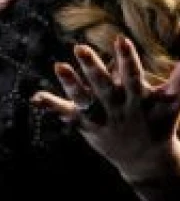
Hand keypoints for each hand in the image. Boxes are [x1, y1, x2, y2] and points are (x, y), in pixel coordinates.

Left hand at [31, 36, 179, 181]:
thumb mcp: (170, 105)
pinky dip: (50, 105)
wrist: (146, 161)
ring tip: (58, 66)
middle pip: (103, 85)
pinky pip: (65, 113)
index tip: (120, 39)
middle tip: (80, 47)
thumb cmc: (158, 123)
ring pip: (84, 99)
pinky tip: (34, 97)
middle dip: (93, 67)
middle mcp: (116, 106)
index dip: (127, 59)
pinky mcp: (85, 123)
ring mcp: (100, 116)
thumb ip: (179, 82)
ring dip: (71, 83)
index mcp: (137, 99)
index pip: (133, 76)